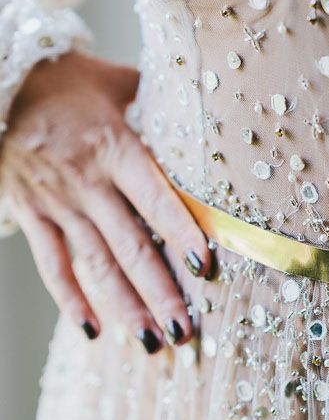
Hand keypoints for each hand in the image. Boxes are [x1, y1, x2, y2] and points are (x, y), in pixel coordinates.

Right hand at [0, 50, 211, 350]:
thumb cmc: (59, 77)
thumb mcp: (113, 80)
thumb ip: (153, 94)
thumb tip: (192, 86)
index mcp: (115, 148)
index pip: (155, 199)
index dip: (181, 233)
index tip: (205, 268)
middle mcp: (89, 183)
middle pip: (130, 246)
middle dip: (160, 292)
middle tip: (185, 332)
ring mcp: (57, 203)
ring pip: (95, 264)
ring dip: (124, 306)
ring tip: (150, 341)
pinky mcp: (31, 214)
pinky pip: (51, 263)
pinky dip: (70, 298)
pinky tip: (91, 328)